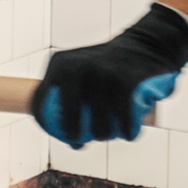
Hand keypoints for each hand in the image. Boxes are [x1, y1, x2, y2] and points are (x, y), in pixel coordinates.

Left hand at [32, 4, 187, 148]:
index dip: (45, 123)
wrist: (144, 45)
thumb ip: (68, 96)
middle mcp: (78, 65)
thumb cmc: (107, 67)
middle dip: (73, 133)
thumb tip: (68, 139)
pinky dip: (126, 130)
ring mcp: (103, 72)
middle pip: (69, 112)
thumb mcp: (81, 69)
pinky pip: (124, 116)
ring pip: (99, 119)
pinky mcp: (127, 80)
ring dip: (103, 134)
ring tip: (106, 136)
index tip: (63, 136)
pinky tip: (127, 135)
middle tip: (82, 142)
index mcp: (61, 63)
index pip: (43, 99)